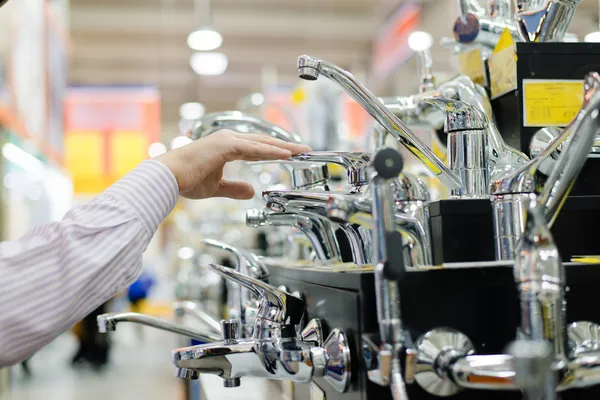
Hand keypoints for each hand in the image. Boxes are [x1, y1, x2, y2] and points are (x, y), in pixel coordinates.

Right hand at [157, 130, 310, 199]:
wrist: (168, 178)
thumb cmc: (186, 181)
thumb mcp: (216, 188)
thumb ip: (234, 188)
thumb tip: (252, 191)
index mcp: (226, 146)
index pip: (257, 148)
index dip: (276, 151)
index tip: (292, 155)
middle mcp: (228, 139)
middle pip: (264, 142)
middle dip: (285, 146)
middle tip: (305, 149)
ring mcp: (227, 140)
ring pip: (262, 143)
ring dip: (283, 147)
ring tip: (302, 150)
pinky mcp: (225, 146)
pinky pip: (253, 148)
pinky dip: (270, 151)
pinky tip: (285, 154)